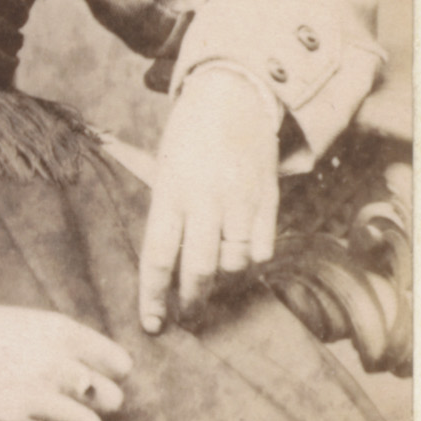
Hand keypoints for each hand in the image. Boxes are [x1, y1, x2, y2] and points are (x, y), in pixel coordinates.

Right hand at [0, 294, 133, 420]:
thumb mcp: (43, 326)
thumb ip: (77, 349)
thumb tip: (110, 381)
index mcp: (65, 333)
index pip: (121, 365)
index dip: (113, 373)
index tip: (98, 373)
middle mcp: (56, 362)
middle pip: (113, 398)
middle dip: (100, 400)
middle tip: (81, 396)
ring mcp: (37, 391)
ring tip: (66, 414)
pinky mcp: (17, 416)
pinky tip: (42, 419)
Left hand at [138, 65, 282, 333]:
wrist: (233, 96)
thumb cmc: (190, 137)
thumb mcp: (164, 170)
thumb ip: (167, 216)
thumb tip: (165, 271)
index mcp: (170, 192)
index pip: (157, 257)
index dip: (153, 297)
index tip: (153, 325)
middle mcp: (205, 199)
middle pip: (198, 270)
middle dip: (191, 301)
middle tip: (187, 314)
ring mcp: (240, 200)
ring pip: (233, 265)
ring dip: (223, 282)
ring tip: (214, 281)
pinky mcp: (268, 200)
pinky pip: (261, 250)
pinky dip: (250, 263)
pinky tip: (240, 258)